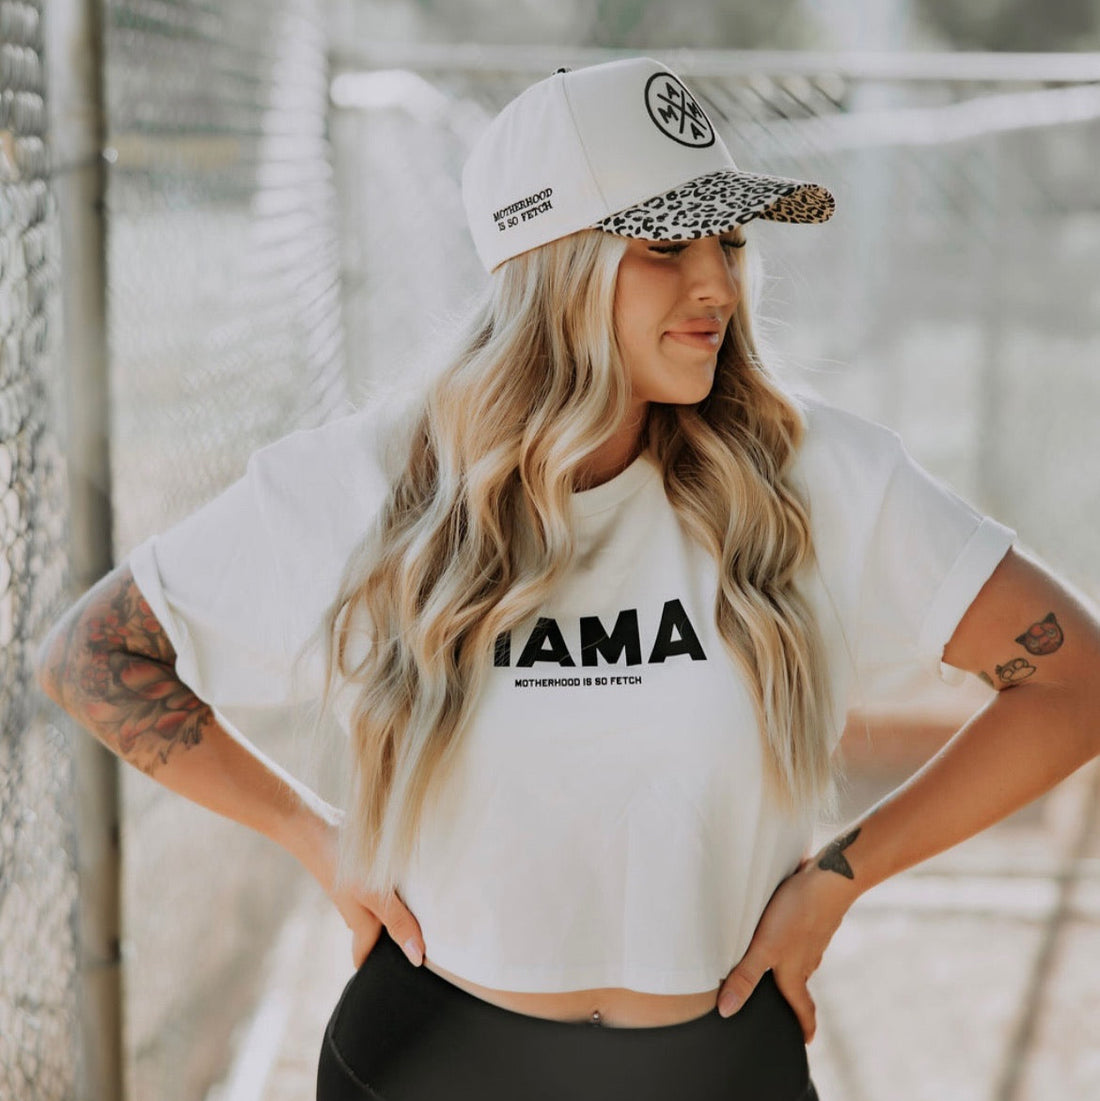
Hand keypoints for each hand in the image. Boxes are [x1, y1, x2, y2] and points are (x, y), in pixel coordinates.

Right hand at [299, 808, 426, 969]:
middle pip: (377, 936)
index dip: (381, 973)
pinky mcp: (361, 872)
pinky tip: (414, 882)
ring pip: (381, 912)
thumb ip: (397, 922)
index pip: (368, 960)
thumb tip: (417, 957)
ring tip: (430, 917)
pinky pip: (381, 890)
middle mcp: (359, 912)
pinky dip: (396, 892)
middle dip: (396, 944)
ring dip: (400, 915)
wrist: (312, 825)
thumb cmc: (343, 865)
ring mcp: (358, 892)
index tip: (401, 984)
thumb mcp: (375, 895)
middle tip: (425, 951)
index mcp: (361, 926)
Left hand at [715, 856, 856, 1043]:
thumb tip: (727, 1011)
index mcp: (796, 973)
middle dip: (793, 999)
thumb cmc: (796, 914)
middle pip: (800, 986)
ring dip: (791, 969)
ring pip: (801, 961)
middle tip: (784, 1008)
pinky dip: (793, 943)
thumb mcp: (764, 947)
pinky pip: (802, 939)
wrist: (829, 879)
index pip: (803, 1008)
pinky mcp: (814, 919)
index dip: (804, 1027)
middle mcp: (807, 960)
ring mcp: (813, 939)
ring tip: (776, 970)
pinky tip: (782, 930)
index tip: (805, 1041)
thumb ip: (745, 976)